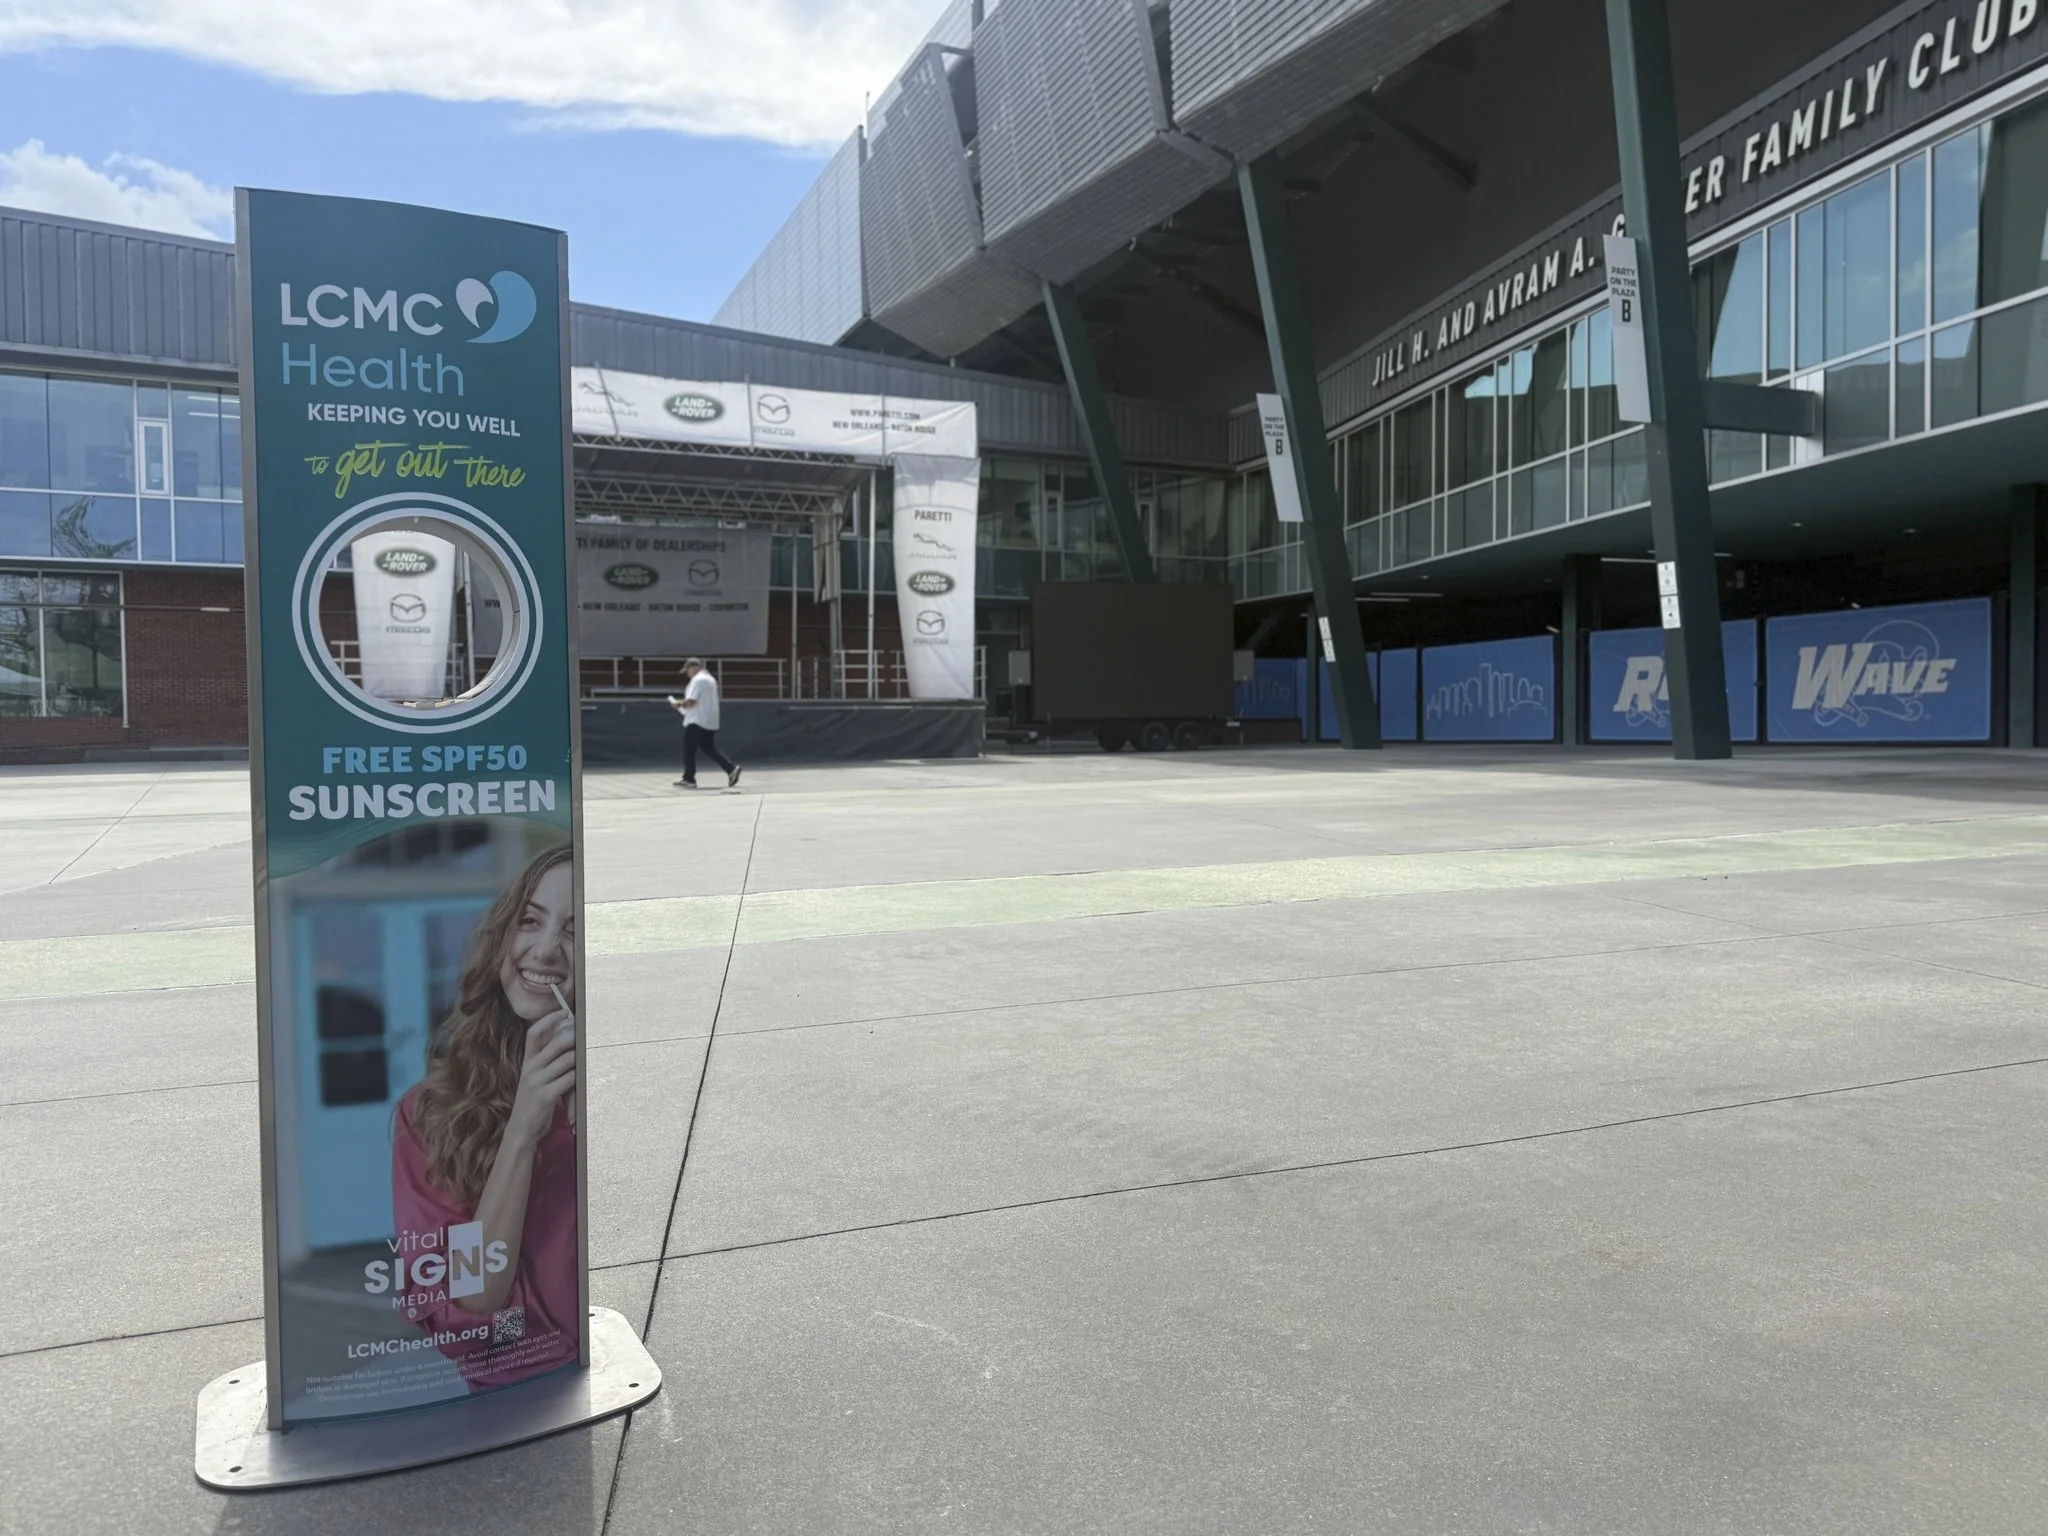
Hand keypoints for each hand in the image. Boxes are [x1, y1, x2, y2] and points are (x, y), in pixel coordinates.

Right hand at [506, 1009, 575, 1150]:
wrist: (522, 1128)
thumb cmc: (533, 1100)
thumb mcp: (534, 1077)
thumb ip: (546, 1060)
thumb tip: (566, 1040)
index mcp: (528, 1061)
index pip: (534, 1033)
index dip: (549, 1020)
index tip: (563, 1012)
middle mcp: (531, 1068)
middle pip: (556, 1043)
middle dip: (574, 1037)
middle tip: (585, 1035)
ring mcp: (537, 1082)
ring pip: (567, 1060)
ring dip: (580, 1057)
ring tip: (588, 1056)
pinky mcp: (546, 1096)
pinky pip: (569, 1079)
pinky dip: (579, 1076)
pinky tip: (583, 1077)